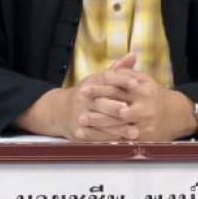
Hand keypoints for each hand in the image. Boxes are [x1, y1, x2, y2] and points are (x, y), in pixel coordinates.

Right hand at [16, 57, 197, 142]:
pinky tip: (121, 143)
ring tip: (134, 132)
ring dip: (116, 128)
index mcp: (91, 82)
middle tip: (131, 111)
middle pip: (101, 101)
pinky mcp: (78, 131)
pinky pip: (94, 136)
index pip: (107, 78)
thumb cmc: (86, 94)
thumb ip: (117, 70)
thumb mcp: (98, 79)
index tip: (137, 83)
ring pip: (99, 121)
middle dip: (116, 107)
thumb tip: (133, 55)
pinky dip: (108, 139)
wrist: (59, 111)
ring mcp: (80, 114)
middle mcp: (84, 97)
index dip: (122, 80)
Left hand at [72, 55, 197, 142]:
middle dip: (97, 113)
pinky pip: (122, 140)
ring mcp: (144, 125)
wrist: (178, 115)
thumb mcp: (145, 80)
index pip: (117, 89)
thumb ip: (127, 73)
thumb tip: (110, 68)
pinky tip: (92, 140)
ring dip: (98, 128)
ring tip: (80, 127)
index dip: (99, 89)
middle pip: (116, 110)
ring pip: (117, 127)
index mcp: (143, 91)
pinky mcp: (144, 138)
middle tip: (80, 114)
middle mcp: (144, 108)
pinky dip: (106, 140)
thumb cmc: (156, 96)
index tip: (84, 90)